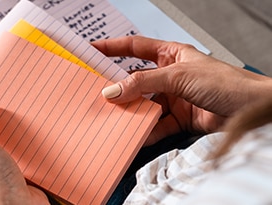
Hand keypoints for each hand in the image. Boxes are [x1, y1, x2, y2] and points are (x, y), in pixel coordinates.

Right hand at [92, 36, 271, 145]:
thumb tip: (114, 90)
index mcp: (170, 55)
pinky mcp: (178, 118)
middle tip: (97, 92)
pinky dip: (145, 131)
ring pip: (143, 104)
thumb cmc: (224, 82)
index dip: (112, 47)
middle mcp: (169, 75)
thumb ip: (143, 83)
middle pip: (135, 79)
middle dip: (117, 87)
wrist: (250, 110)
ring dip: (130, 112)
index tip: (92, 50)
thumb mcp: (178, 76)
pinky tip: (135, 134)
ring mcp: (173, 97)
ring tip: (113, 117)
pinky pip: (156, 125)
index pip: (135, 48)